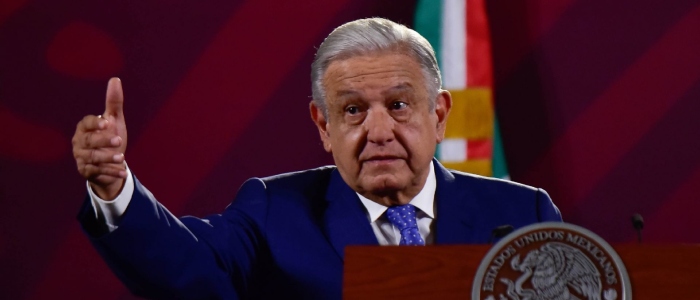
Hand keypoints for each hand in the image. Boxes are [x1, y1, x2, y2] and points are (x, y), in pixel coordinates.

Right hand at [72, 78, 127, 199]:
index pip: (86, 123)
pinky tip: (123, 171)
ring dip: (108, 159)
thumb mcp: (114, 120)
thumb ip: (114, 102)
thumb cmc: (110, 136)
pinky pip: (98, 172)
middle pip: (89, 142)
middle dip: (103, 141)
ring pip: (93, 158)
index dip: (94, 123)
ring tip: (122, 158)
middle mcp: (79, 143)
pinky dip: (111, 172)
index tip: (106, 122)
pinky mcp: (86, 172)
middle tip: (119, 141)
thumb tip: (115, 79)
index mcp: (84, 128)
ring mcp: (81, 158)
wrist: (110, 162)